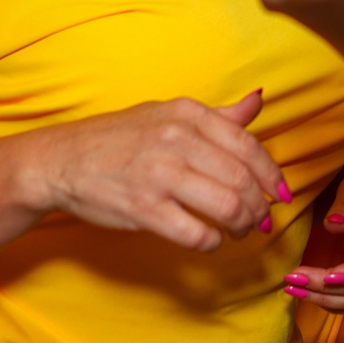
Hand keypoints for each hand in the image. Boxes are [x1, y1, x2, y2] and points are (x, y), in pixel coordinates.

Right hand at [15, 91, 291, 251]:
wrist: (61, 160)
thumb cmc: (120, 138)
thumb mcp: (168, 114)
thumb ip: (218, 115)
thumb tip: (258, 100)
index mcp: (187, 113)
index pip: (248, 145)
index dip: (272, 174)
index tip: (282, 194)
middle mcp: (177, 139)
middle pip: (242, 179)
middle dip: (259, 206)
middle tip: (260, 220)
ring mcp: (160, 174)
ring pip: (227, 206)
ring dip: (241, 225)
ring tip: (239, 231)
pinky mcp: (143, 208)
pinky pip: (196, 233)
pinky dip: (211, 242)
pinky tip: (209, 240)